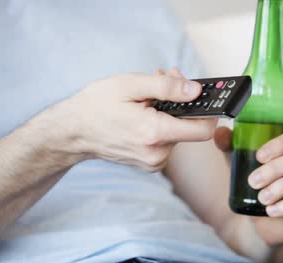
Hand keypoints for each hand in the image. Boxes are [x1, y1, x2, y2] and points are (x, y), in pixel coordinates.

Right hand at [39, 69, 216, 171]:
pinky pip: (167, 141)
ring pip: (178, 133)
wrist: (73, 132)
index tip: (205, 95)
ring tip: (148, 95)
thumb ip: (167, 88)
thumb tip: (196, 90)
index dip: (209, 111)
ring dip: (170, 111)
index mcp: (155, 133)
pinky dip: (162, 124)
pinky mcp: (151, 163)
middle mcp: (158, 153)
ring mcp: (154, 162)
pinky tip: (146, 110)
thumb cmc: (97, 105)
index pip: (203, 129)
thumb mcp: (131, 86)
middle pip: (189, 127)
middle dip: (182, 102)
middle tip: (166, 78)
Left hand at [214, 127, 282, 248]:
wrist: (261, 223)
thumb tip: (220, 132)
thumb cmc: (256, 186)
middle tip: (253, 181)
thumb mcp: (242, 165)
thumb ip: (232, 147)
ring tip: (261, 198)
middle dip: (277, 168)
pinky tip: (271, 211)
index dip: (282, 143)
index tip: (259, 156)